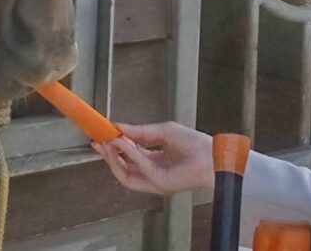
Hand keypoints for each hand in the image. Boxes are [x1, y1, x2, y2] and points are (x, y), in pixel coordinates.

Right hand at [92, 121, 213, 195]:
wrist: (212, 155)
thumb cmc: (195, 144)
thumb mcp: (162, 131)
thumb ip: (139, 132)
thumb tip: (118, 127)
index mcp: (155, 161)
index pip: (129, 157)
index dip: (114, 147)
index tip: (102, 136)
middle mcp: (153, 173)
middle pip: (123, 168)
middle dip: (108, 156)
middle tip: (98, 142)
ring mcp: (155, 181)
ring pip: (125, 174)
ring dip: (113, 158)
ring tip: (106, 143)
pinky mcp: (159, 184)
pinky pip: (138, 170)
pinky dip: (128, 156)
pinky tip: (122, 143)